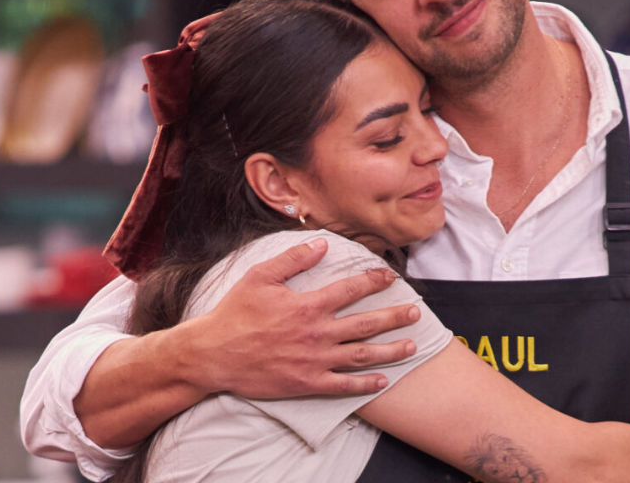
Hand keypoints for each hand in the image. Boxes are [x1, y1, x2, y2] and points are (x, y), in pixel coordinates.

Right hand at [189, 238, 419, 398]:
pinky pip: (343, 385)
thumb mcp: (260, 276)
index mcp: (308, 305)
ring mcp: (314, 361)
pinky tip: (382, 380)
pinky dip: (365, 383)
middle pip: (366, 324)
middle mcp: (317, 333)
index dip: (373, 281)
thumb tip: (322, 244)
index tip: (390, 277)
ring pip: (361, 355)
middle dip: (394, 317)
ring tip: (411, 346)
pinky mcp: (306, 383)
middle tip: (415, 313)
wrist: (213, 354)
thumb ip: (293, 259)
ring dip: (390, 350)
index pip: (350, 290)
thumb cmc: (235, 313)